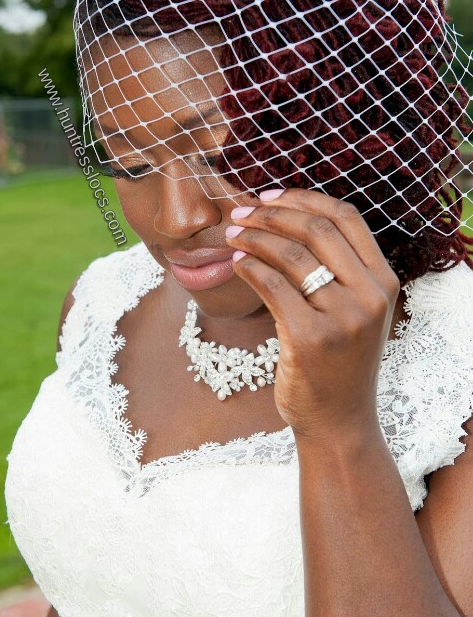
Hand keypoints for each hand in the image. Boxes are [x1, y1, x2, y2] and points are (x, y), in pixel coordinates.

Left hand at [225, 189, 399, 439]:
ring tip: (232, 236)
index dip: (304, 199)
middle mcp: (369, 295)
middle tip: (240, 214)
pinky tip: (236, 263)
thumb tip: (287, 219)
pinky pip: (271, 285)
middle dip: (271, 215)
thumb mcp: (356, 312)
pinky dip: (249, 267)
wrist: (339, 420)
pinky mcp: (310, 337)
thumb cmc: (339, 362)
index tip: (270, 196)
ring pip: (291, 255)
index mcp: (383, 281)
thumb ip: (339, 270)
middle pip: (316, 230)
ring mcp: (342, 317)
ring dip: (253, 238)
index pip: (346, 218)